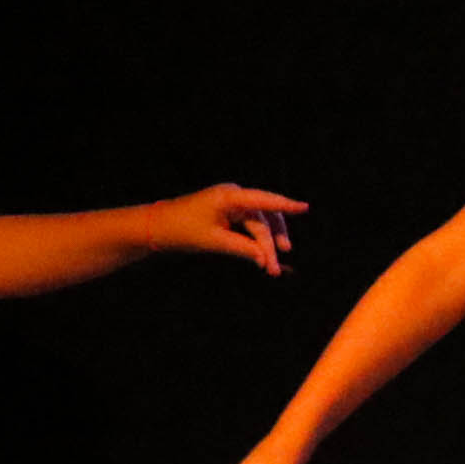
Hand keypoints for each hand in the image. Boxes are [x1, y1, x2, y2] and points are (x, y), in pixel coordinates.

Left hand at [167, 184, 307, 274]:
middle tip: (275, 267)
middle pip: (263, 219)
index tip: (305, 207)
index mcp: (229, 196)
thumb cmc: (183, 230)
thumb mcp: (214, 241)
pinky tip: (261, 257)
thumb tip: (265, 258)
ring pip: (259, 224)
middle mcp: (234, 197)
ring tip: (272, 266)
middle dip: (271, 243)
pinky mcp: (228, 214)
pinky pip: (249, 226)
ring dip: (266, 244)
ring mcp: (232, 204)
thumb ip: (242, 248)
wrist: (159, 227)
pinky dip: (255, 242)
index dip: (286, 204)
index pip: (264, 201)